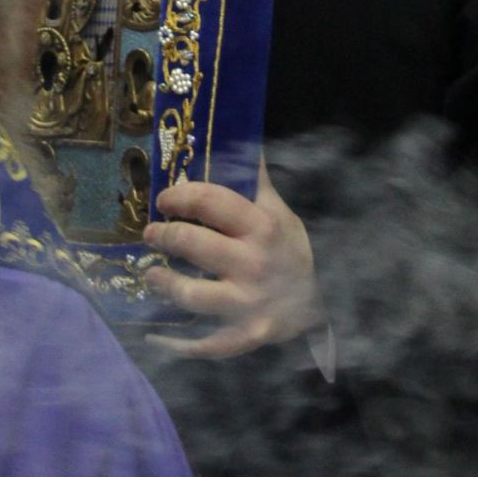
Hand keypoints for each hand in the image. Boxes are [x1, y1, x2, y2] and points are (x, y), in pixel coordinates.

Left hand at [143, 160, 324, 357]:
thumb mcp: (279, 211)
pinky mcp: (247, 335)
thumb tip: (235, 131)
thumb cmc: (291, 249)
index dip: (179, 195)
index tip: (163, 199)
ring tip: (150, 274)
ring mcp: (249, 303)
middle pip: (192, 243)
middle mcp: (253, 264)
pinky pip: (205, 344)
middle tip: (150, 233)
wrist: (327, 299)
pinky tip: (155, 337)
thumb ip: (253, 180)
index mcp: (261, 226)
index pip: (209, 201)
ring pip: (191, 294)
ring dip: (163, 283)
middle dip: (163, 235)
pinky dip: (177, 345)